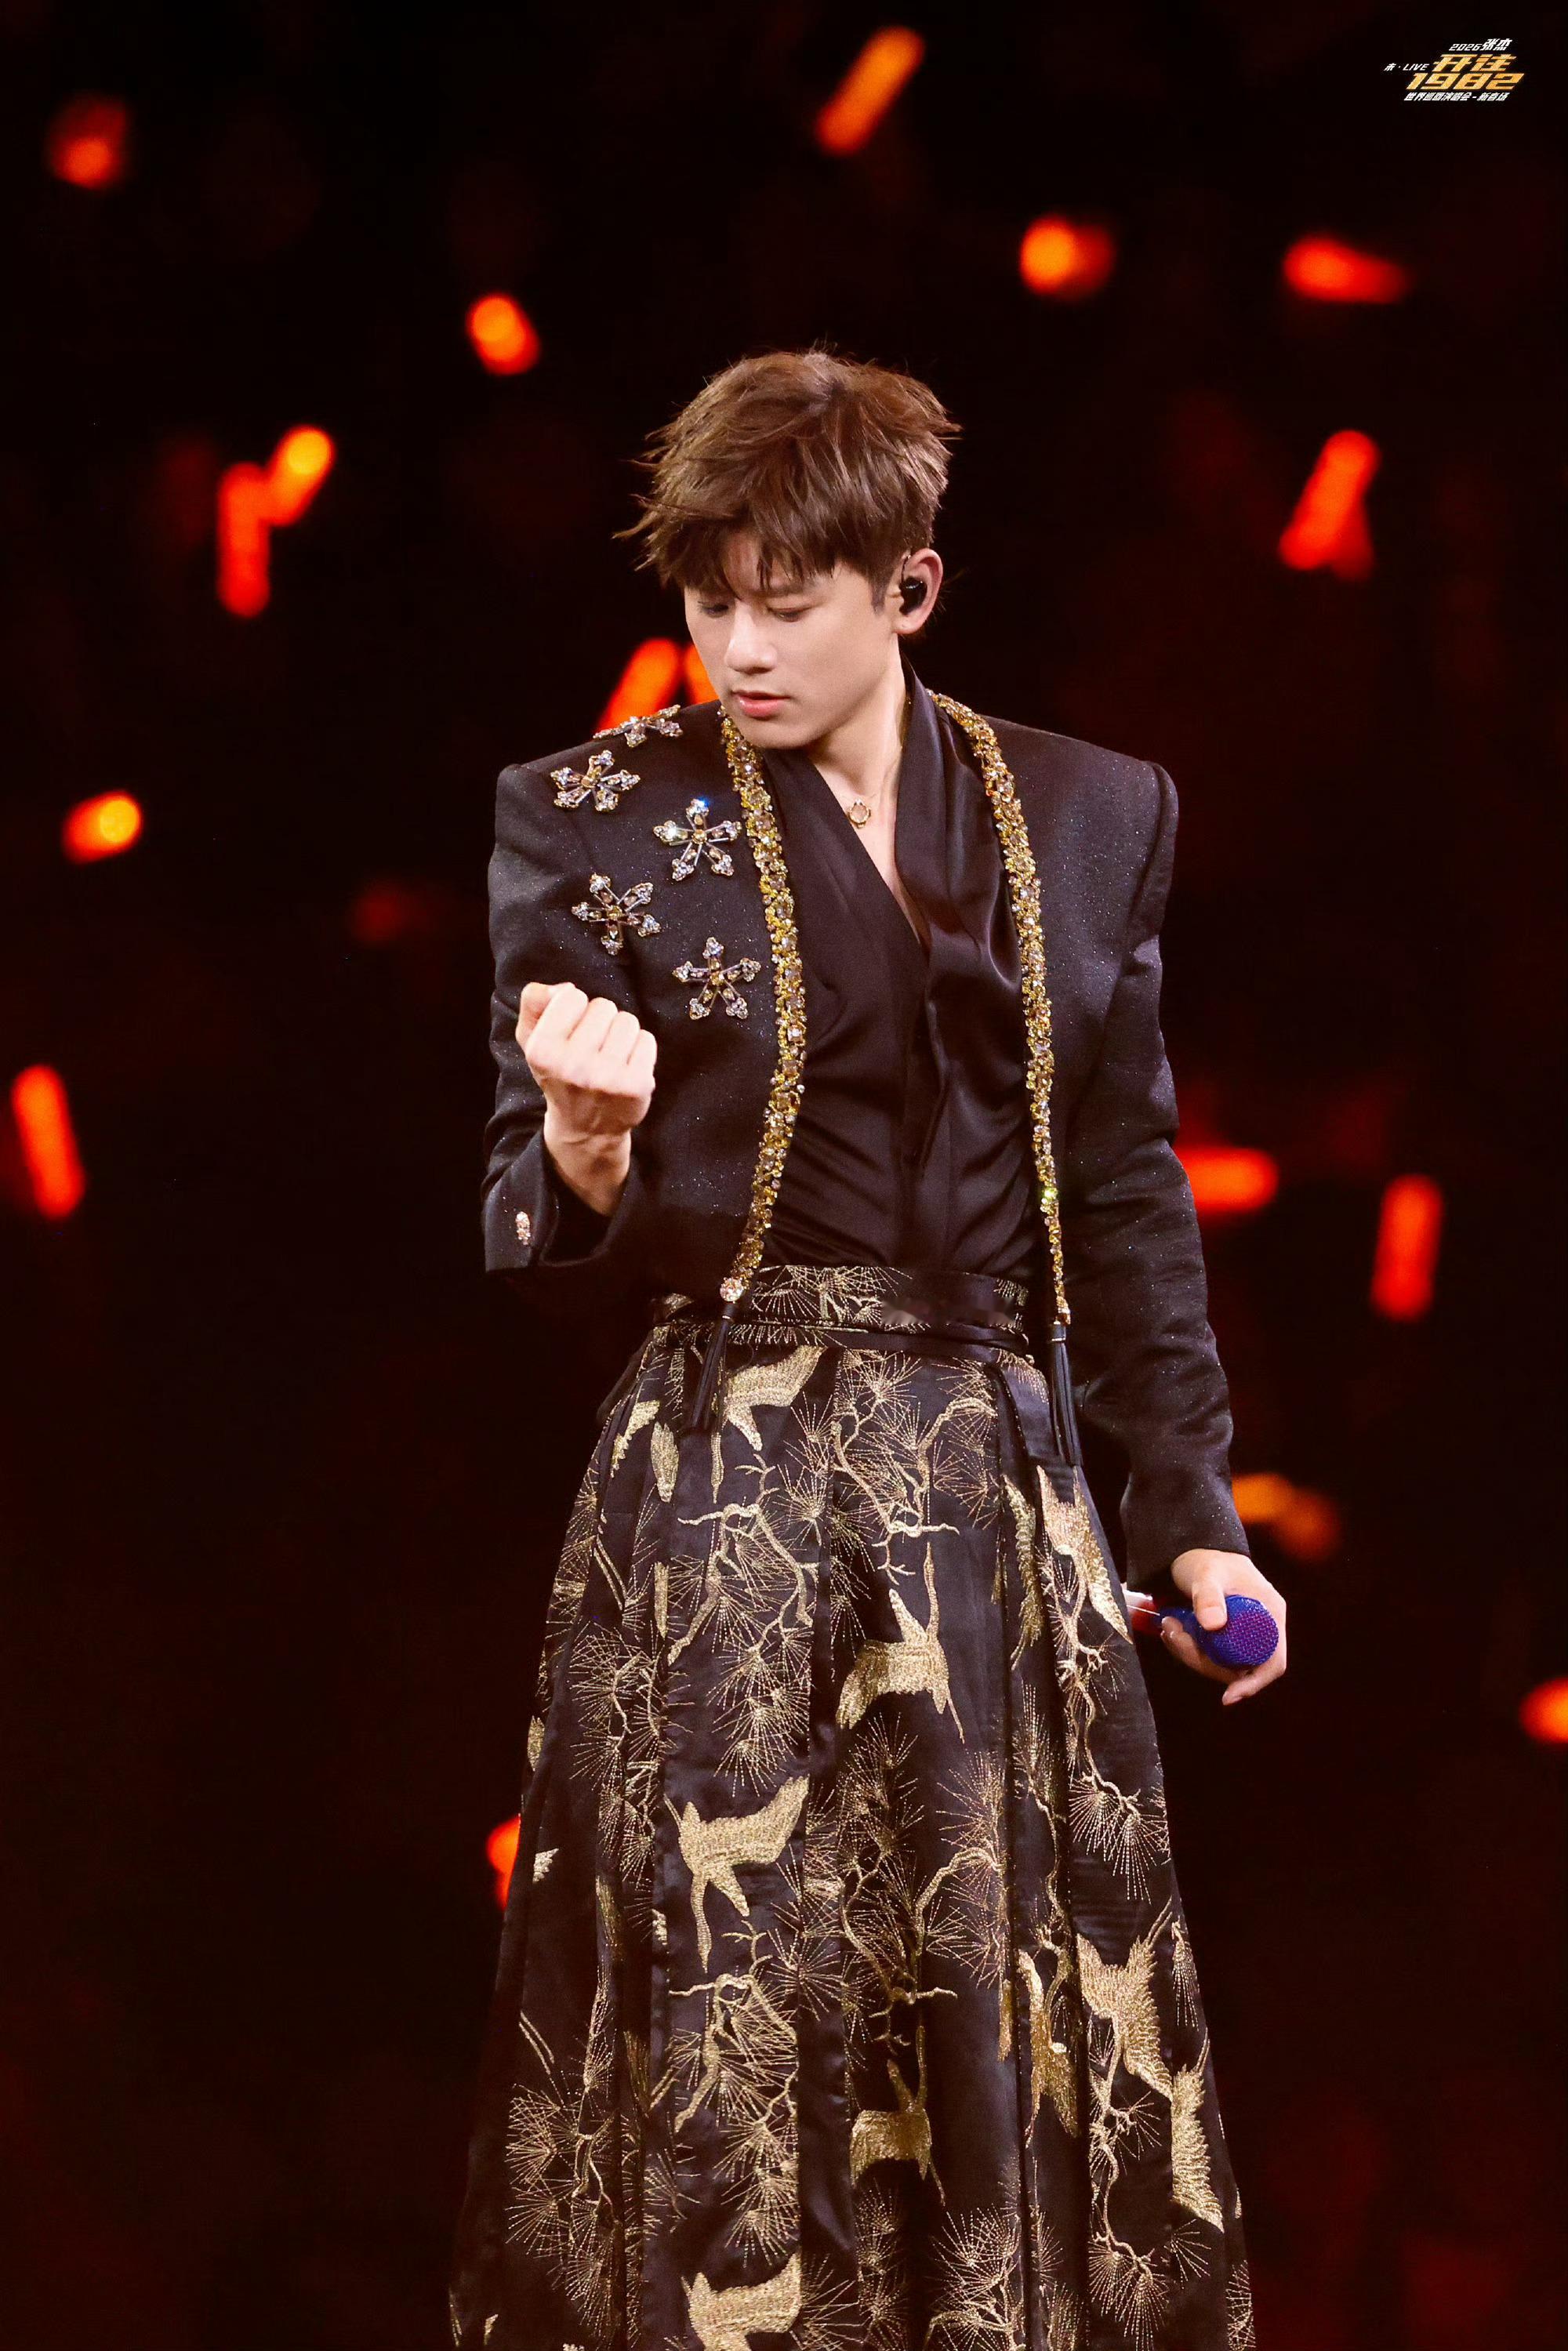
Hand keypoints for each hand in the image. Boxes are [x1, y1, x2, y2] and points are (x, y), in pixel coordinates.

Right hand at [516, 981, 656, 1215]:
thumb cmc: (560, 1075)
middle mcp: (573, 1065)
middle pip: (603, 1006)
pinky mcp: (636, 1085)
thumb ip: (534, 1003)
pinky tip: (626, 1066)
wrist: (585, 1129)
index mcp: (542, 1051)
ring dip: (621, 1033)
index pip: (572, 996)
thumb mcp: (532, 1040)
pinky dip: (640, 1048)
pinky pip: (646, 1039)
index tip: (571, 1032)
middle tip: (593, 1048)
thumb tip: (564, 987)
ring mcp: (607, 1077)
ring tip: (609, 1057)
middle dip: (600, 1021)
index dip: (574, 1009)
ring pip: (627, 1021)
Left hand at [1162, 1548, 1286, 1705]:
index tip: (1229, 1696)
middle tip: (1173, 1636)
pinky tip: (1170, 1630)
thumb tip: (1213, 1625)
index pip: (1273, 1661)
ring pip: (1220, 1664)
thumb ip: (1208, 1595)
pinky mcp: (1222, 1636)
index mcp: (1270, 1613)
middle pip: (1240, 1668)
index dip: (1255, 1683)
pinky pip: (1209, 1655)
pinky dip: (1188, 1648)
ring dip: (1189, 1654)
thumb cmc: (1205, 1558)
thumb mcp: (1206, 1574)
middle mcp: (1260, 1627)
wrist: (1193, 1549)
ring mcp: (1241, 1633)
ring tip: (1167, 1627)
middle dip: (1204, 1662)